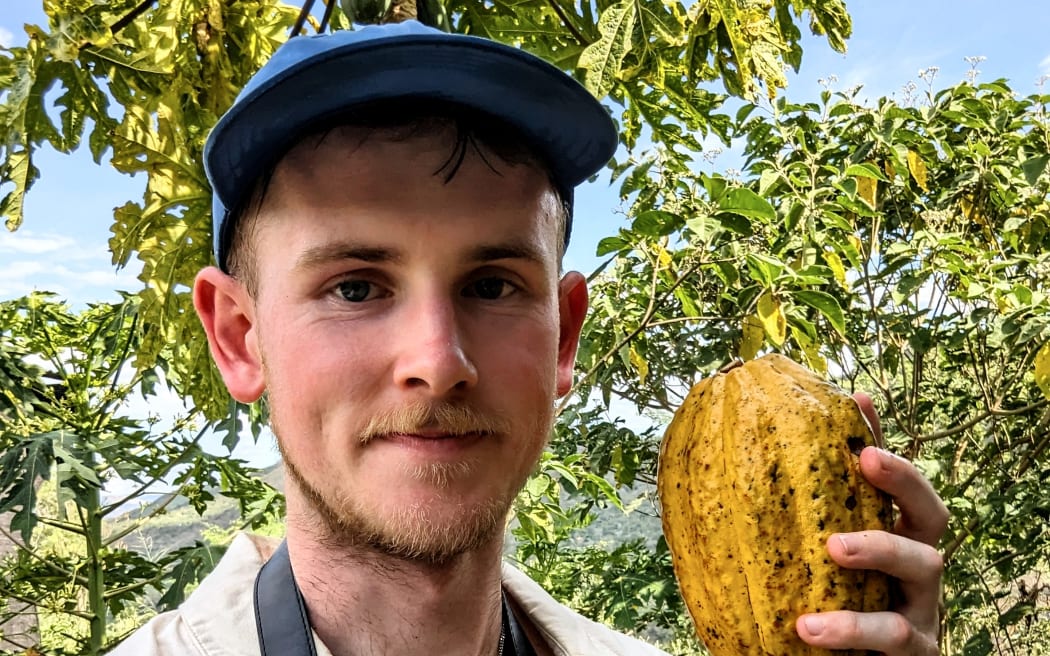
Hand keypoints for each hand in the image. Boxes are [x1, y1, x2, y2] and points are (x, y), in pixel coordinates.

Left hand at [795, 393, 948, 654]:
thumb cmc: (827, 616)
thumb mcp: (807, 565)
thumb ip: (789, 520)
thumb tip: (729, 468)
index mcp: (890, 540)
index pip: (893, 484)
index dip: (878, 439)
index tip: (858, 402)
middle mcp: (913, 569)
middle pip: (931, 511)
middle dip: (905, 478)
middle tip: (866, 460)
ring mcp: (920, 609)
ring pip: (924, 565)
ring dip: (880, 548)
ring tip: (834, 547)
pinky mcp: (917, 653)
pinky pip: (897, 636)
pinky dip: (853, 628)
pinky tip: (810, 627)